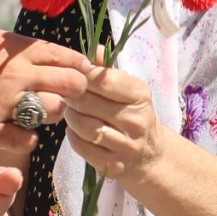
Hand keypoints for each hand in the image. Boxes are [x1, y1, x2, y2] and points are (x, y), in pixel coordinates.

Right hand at [0, 31, 85, 150]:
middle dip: (74, 91)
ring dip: (50, 115)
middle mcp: (14, 74)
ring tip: (35, 115)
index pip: (63, 54)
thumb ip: (7, 52)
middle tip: (66, 97)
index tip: (80, 72)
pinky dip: (27, 139)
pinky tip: (15, 134)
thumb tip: (29, 57)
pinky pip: (28, 140)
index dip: (77, 65)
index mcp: (11, 49)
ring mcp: (4, 104)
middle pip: (70, 83)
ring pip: (54, 112)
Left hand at [66, 64, 165, 182]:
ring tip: (71, 110)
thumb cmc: (133, 113)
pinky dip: (72, 136)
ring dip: (70, 116)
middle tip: (66, 93)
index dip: (82, 75)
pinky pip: (81, 146)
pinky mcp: (114, 166)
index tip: (75, 74)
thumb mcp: (128, 89)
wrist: (150, 154)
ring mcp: (126, 146)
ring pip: (82, 126)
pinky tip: (76, 130)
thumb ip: (108, 69)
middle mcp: (136, 121)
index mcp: (140, 95)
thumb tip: (94, 50)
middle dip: (71, 95)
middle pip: (87, 102)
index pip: (104, 80)